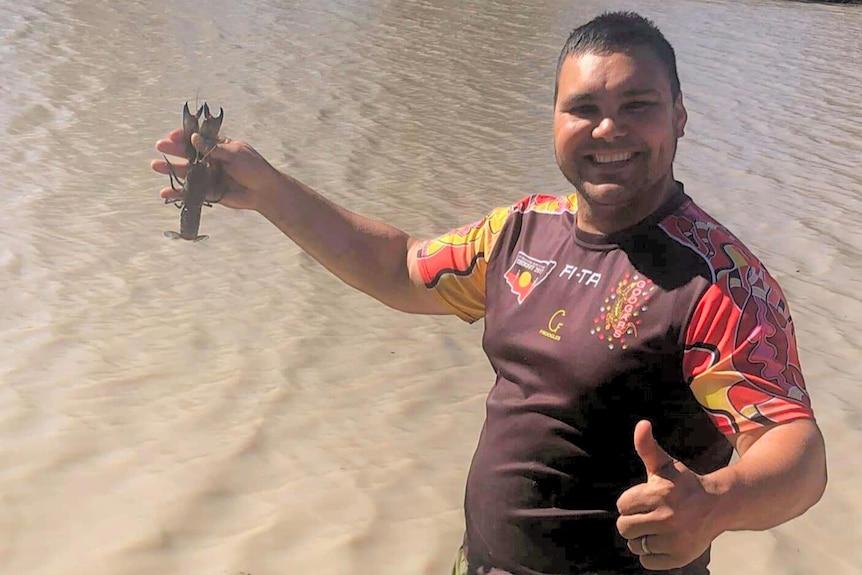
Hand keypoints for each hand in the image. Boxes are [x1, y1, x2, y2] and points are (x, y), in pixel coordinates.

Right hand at [150, 129, 282, 210]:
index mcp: (219, 146)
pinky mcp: (209, 192)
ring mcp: (208, 176)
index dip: (185, 136)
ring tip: (155, 166)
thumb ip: (214, 148)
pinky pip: (190, 191)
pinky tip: (164, 192)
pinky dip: (177, 192)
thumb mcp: (235, 154)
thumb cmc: (254, 168)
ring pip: (186, 172)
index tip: (173, 135)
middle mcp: (211, 160)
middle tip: (160, 146)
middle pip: (188, 154)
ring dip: (170, 169)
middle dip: (173, 150)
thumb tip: (194, 138)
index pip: (198, 138)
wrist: (265, 192)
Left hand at [616, 420, 720, 569]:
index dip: (631, 503)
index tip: (645, 499)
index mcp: (659, 494)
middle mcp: (667, 518)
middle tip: (648, 515)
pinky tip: (663, 541)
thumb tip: (641, 424)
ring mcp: (674, 540)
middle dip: (632, 521)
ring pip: (635, 545)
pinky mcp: (679, 558)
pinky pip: (647, 561)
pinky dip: (651, 554)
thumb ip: (647, 447)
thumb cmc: (684, 484)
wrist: (718, 506)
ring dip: (641, 538)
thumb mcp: (664, 465)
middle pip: (624, 528)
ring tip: (657, 528)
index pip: (622, 506)